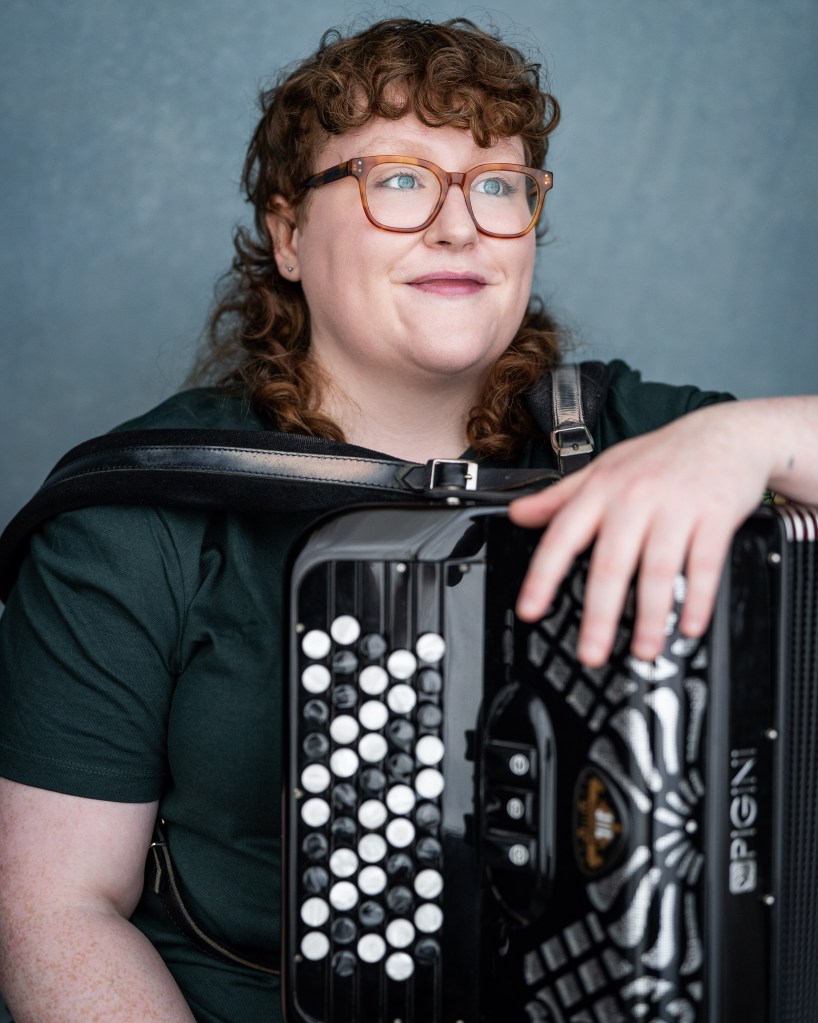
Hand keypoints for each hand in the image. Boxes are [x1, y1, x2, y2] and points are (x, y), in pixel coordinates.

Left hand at [509, 403, 770, 666]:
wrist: (725, 434)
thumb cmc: (660, 457)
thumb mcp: (604, 469)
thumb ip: (559, 497)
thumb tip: (517, 514)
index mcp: (601, 491)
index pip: (563, 537)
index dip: (542, 576)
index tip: (530, 610)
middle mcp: (634, 498)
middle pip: (611, 564)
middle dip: (600, 615)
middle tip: (591, 653)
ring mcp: (676, 506)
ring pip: (658, 569)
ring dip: (651, 616)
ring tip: (644, 650)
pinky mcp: (715, 515)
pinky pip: (704, 564)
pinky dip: (698, 598)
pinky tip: (689, 625)